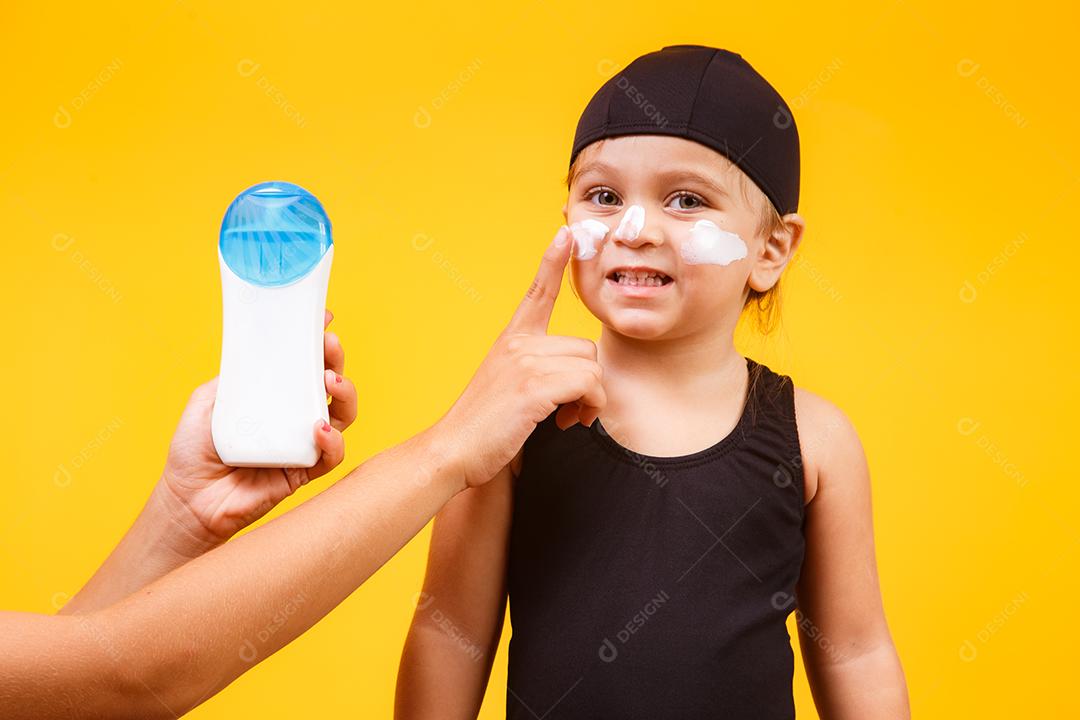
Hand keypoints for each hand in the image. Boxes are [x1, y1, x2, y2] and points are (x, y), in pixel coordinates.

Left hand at [160, 309, 358, 549]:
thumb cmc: (194, 451)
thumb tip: (258, 347)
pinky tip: (320, 430)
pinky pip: (330, 456)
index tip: (324, 319)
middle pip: (331, 383)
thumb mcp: (209, 399)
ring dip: (345, 395)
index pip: (303, 363)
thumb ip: (235, 375)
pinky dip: (333, 442)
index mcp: (273, 395)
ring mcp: (301, 443)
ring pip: (343, 416)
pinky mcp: (303, 472)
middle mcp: (293, 415)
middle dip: (336, 360)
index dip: (317, 342)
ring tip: (331, 382)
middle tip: (329, 345)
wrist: (187, 499)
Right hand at [435, 226, 605, 488]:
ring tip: (568, 419)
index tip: (566, 233)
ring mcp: (525, 363)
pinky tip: (568, 423)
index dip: (552, 262)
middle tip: (571, 411)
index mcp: (510, 341)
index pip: (536, 294)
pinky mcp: (533, 387)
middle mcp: (517, 345)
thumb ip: (536, 371)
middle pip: (583, 348)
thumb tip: (576, 380)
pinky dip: (589, 408)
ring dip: (590, 399)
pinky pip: (589, 384)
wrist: (453, 451)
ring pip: (590, 367)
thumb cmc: (484, 429)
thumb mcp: (508, 387)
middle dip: (587, 383)